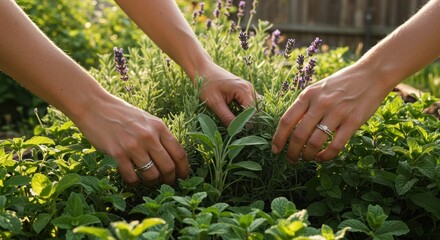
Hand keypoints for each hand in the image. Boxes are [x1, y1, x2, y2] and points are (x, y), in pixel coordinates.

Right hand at [74, 95, 188, 185]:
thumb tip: (172, 156)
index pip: (179, 153)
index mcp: (159, 127)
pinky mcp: (118, 153)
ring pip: (152, 174)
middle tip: (167, 183)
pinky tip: (134, 180)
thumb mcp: (146, 120)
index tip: (183, 177)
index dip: (184, 169)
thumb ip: (159, 135)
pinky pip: (131, 176)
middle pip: (168, 167)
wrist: (95, 107)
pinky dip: (134, 182)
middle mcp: (149, 137)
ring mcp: (133, 146)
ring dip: (152, 182)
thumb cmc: (122, 114)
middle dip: (170, 179)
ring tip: (150, 181)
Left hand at [197, 63, 257, 125]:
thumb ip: (226, 117)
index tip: (238, 132)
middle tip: (238, 130)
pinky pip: (250, 103)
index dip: (248, 124)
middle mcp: (249, 88)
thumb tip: (236, 131)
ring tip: (237, 124)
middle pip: (257, 110)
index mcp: (244, 90)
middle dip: (250, 121)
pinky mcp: (244, 90)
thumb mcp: (215, 103)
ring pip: (255, 107)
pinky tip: (237, 116)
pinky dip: (246, 111)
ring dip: (248, 116)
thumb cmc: (206, 84)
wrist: (202, 69)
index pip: (253, 112)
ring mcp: (248, 88)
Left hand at [272, 64, 391, 161]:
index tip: (275, 150)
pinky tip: (322, 158)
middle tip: (290, 160)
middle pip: (299, 135)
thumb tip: (291, 129)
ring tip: (305, 159)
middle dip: (291, 152)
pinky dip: (326, 156)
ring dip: (307, 156)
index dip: (278, 138)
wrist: (371, 74)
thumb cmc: (341, 84)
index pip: (286, 120)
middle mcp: (320, 103)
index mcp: (308, 95)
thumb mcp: (318, 89)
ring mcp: (337, 112)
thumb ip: (305, 106)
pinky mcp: (353, 121)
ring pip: (315, 142)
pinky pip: (335, 145)